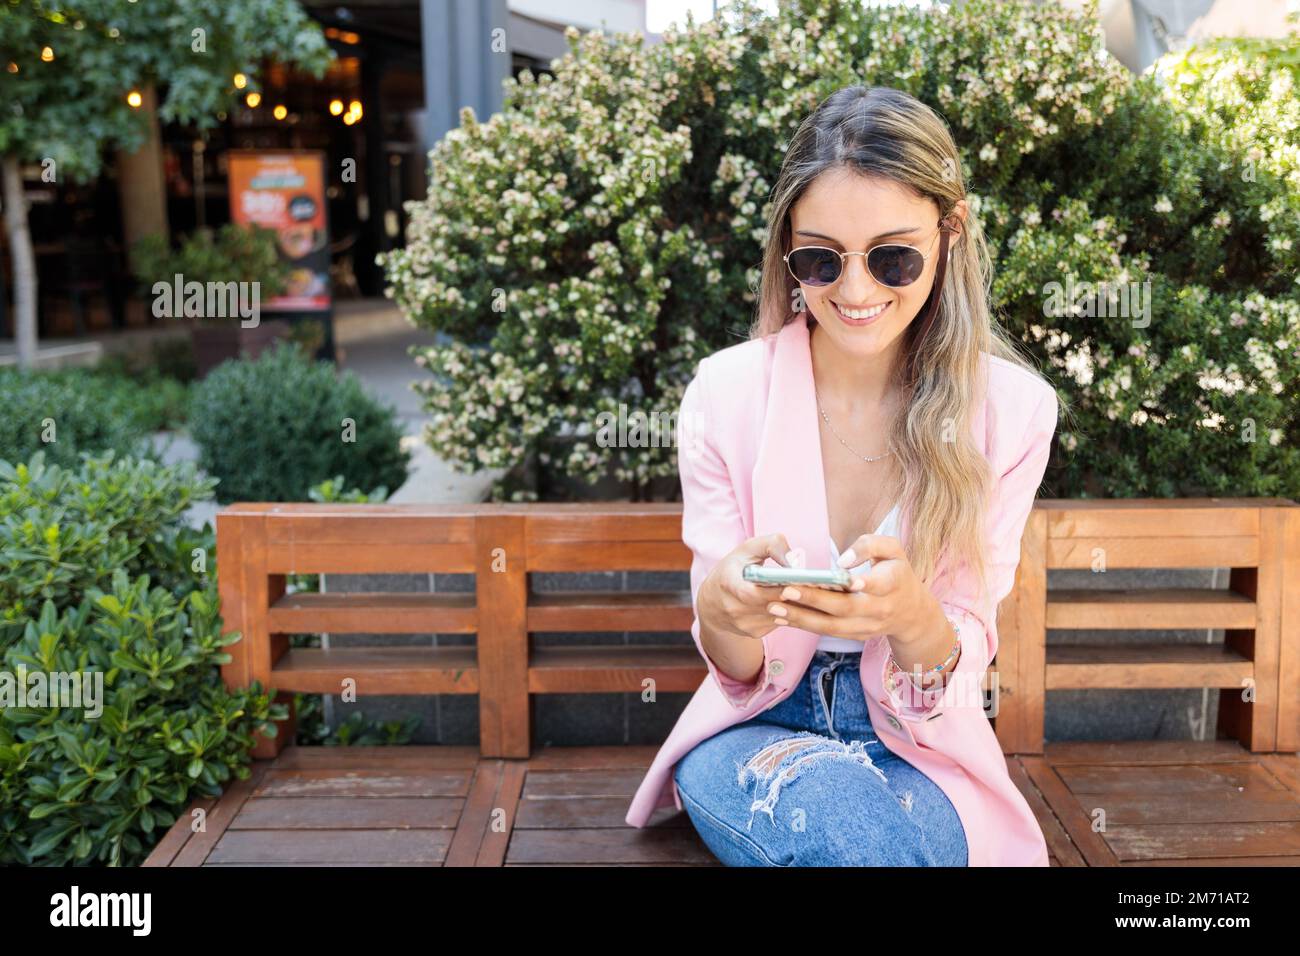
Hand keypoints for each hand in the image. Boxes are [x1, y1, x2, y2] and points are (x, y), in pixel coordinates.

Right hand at [698, 532, 800, 640]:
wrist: (712, 603)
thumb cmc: (733, 569)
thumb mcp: (747, 549)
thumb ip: (772, 545)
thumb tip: (795, 560)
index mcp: (728, 584)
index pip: (752, 593)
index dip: (774, 591)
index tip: (792, 585)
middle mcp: (734, 609)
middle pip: (771, 606)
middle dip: (792, 598)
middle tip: (812, 588)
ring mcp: (744, 624)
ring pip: (779, 616)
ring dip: (796, 606)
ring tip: (810, 593)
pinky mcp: (755, 633)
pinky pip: (779, 622)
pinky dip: (791, 612)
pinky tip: (797, 602)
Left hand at [763, 533, 939, 643]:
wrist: (912, 613)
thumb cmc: (897, 572)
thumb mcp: (893, 550)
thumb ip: (870, 545)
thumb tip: (842, 560)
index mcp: (892, 584)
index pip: (877, 585)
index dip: (863, 583)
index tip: (845, 579)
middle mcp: (880, 610)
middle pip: (845, 608)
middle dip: (814, 601)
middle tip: (786, 590)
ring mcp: (868, 627)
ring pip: (833, 627)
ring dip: (802, 618)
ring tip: (775, 607)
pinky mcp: (856, 636)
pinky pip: (828, 633)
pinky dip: (805, 626)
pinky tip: (783, 616)